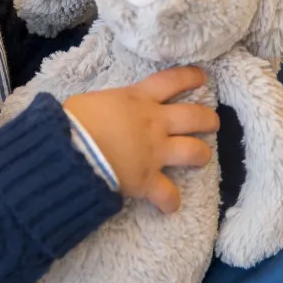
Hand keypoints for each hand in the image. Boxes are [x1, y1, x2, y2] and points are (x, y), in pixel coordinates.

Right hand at [63, 66, 217, 213]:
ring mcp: (155, 152)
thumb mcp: (91, 100)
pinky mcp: (148, 180)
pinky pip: (168, 195)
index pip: (171, 81)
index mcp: (138, 98)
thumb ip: (108, 104)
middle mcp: (155, 123)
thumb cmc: (74, 120)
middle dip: (208, 119)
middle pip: (194, 116)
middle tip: (212, 122)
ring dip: (202, 155)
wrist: (70, 149)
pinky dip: (169, 201)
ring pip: (195, 151)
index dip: (190, 77)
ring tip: (202, 158)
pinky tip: (169, 205)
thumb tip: (101, 110)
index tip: (203, 77)